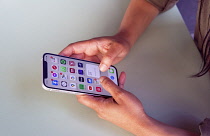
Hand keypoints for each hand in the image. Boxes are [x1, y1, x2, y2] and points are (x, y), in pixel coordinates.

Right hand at [59, 34, 130, 71]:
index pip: (74, 47)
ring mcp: (91, 57)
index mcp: (91, 45)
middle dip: (67, 64)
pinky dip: (83, 73)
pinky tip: (82, 79)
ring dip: (74, 70)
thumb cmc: (120, 43)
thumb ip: (109, 57)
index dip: (65, 53)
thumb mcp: (116, 48)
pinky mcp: (95, 62)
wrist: (125, 45)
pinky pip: (86, 68)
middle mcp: (89, 51)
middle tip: (61, 72)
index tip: (57, 59)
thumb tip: (102, 67)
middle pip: (74, 57)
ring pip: (79, 64)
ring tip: (70, 78)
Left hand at [76, 73, 198, 135]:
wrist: (141, 123)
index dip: (80, 88)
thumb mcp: (120, 95)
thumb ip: (110, 85)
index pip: (83, 97)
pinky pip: (111, 96)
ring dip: (107, 84)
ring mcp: (107, 108)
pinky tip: (119, 81)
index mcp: (100, 106)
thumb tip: (102, 79)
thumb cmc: (132, 113)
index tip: (79, 79)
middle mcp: (101, 108)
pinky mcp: (113, 108)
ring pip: (103, 93)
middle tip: (97, 73)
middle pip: (93, 93)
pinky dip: (114, 89)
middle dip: (96, 82)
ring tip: (111, 75)